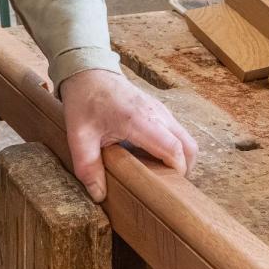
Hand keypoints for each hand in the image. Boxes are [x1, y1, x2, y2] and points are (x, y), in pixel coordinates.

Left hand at [60, 69, 197, 201]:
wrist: (90, 73)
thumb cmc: (85, 102)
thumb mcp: (80, 136)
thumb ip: (88, 166)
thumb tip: (98, 195)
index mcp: (140, 120)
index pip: (174, 149)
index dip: (177, 171)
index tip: (164, 187)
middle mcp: (158, 114)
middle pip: (189, 146)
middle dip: (184, 169)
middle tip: (164, 185)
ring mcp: (162, 111)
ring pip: (186, 139)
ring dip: (179, 159)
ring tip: (157, 174)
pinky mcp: (161, 111)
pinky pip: (177, 133)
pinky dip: (174, 149)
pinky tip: (151, 158)